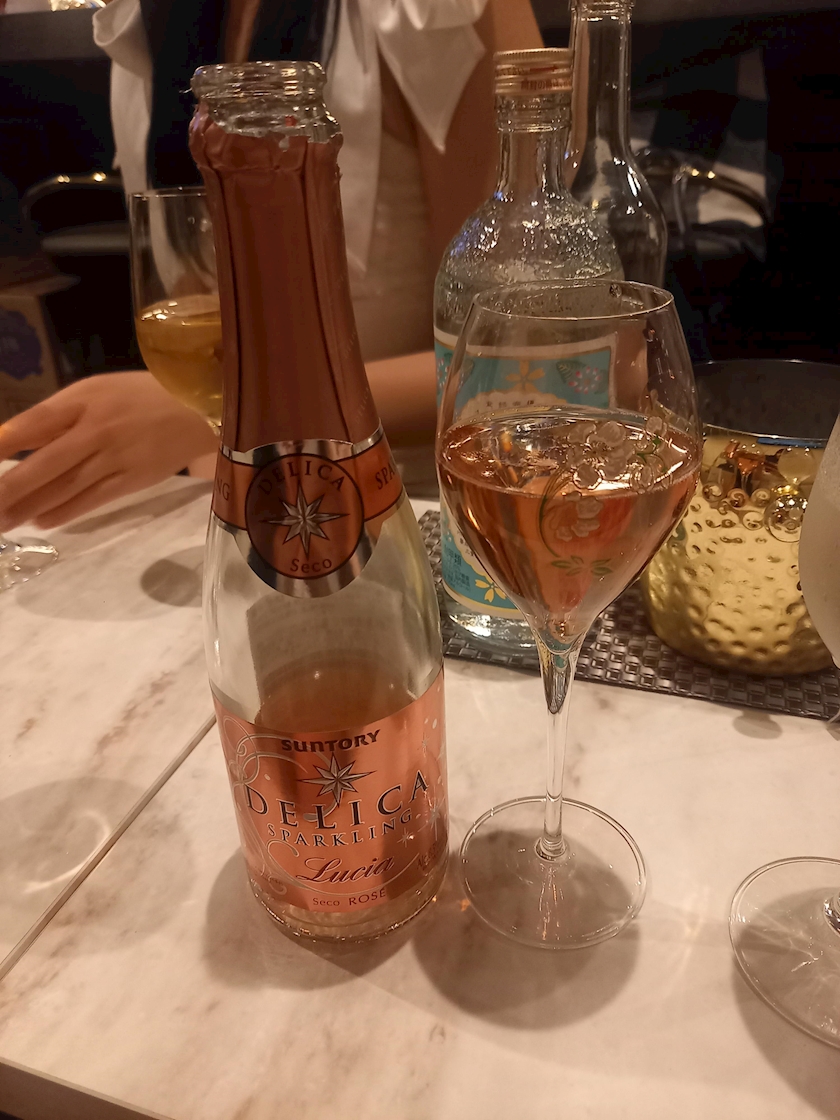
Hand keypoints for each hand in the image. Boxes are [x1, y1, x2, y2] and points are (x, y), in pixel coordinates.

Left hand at [0, 371, 218, 530]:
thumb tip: (16, 441)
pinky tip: (42, 521)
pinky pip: (93, 500)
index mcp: (84, 400)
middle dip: (11, 488)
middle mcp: (97, 430)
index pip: (35, 422)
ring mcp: (115, 458)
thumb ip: (59, 415)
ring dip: (31, 507)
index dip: (5, 443)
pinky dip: (64, 513)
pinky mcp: (132, 480)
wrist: (196, 409)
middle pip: (46, 464)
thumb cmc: (138, 396)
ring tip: (5, 520)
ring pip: (66, 487)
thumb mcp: (95, 391)